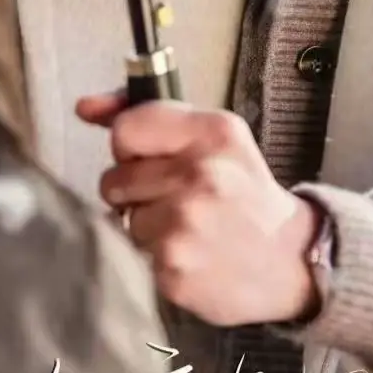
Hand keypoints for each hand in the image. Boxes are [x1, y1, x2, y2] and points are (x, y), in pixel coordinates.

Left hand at [76, 91, 323, 326]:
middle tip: (176, 199)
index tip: (150, 161)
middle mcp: (200, 174)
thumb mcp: (214, 140)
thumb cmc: (243, 194)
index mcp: (213, 132)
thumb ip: (149, 118)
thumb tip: (84, 106)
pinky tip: (188, 253)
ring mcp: (186, 223)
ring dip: (144, 226)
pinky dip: (154, 255)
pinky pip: (133, 252)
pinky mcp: (174, 266)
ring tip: (186, 228)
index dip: (129, 148)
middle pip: (115, 178)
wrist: (289, 260)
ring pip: (122, 218)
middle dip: (135, 191)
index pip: (125, 129)